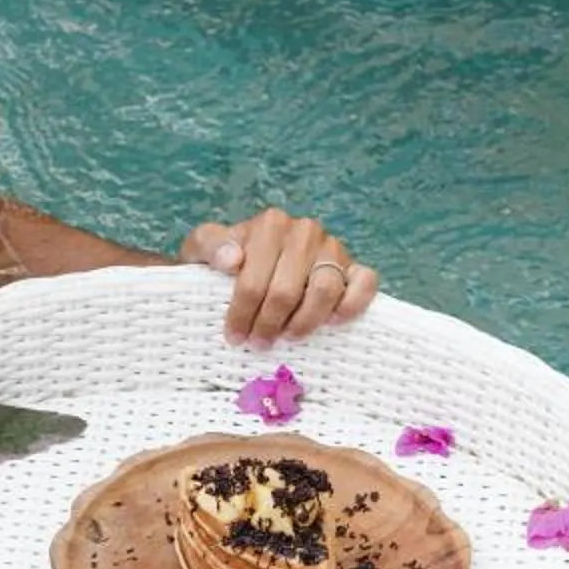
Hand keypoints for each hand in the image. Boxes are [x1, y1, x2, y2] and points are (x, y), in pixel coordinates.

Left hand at [180, 206, 378, 345]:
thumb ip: (209, 246)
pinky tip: (332, 322)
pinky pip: (366, 283)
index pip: (255, 278)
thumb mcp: (202, 249)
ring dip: (305, 321)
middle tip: (258, 344)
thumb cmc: (225, 261)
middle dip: (269, 323)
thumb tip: (232, 260)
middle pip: (287, 289)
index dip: (242, 313)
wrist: (248, 264)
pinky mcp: (354, 267)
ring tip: (288, 336)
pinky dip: (352, 305)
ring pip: (325, 289)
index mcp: (270, 224)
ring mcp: (333, 248)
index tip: (234, 336)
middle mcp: (305, 231)